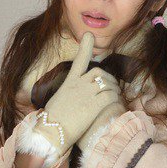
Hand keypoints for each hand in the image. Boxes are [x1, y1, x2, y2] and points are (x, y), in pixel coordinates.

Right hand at [34, 32, 121, 154]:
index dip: (85, 46)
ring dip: (114, 88)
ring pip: (107, 83)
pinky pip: (110, 95)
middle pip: (98, 72)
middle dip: (108, 77)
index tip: (89, 35)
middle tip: (113, 86)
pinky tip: (116, 102)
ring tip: (116, 95)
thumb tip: (76, 99)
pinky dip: (115, 97)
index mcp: (69, 82)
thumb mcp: (58, 102)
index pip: (79, 60)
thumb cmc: (52, 121)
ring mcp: (86, 93)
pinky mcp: (94, 105)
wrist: (51, 132)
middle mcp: (78, 84)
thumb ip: (69, 95)